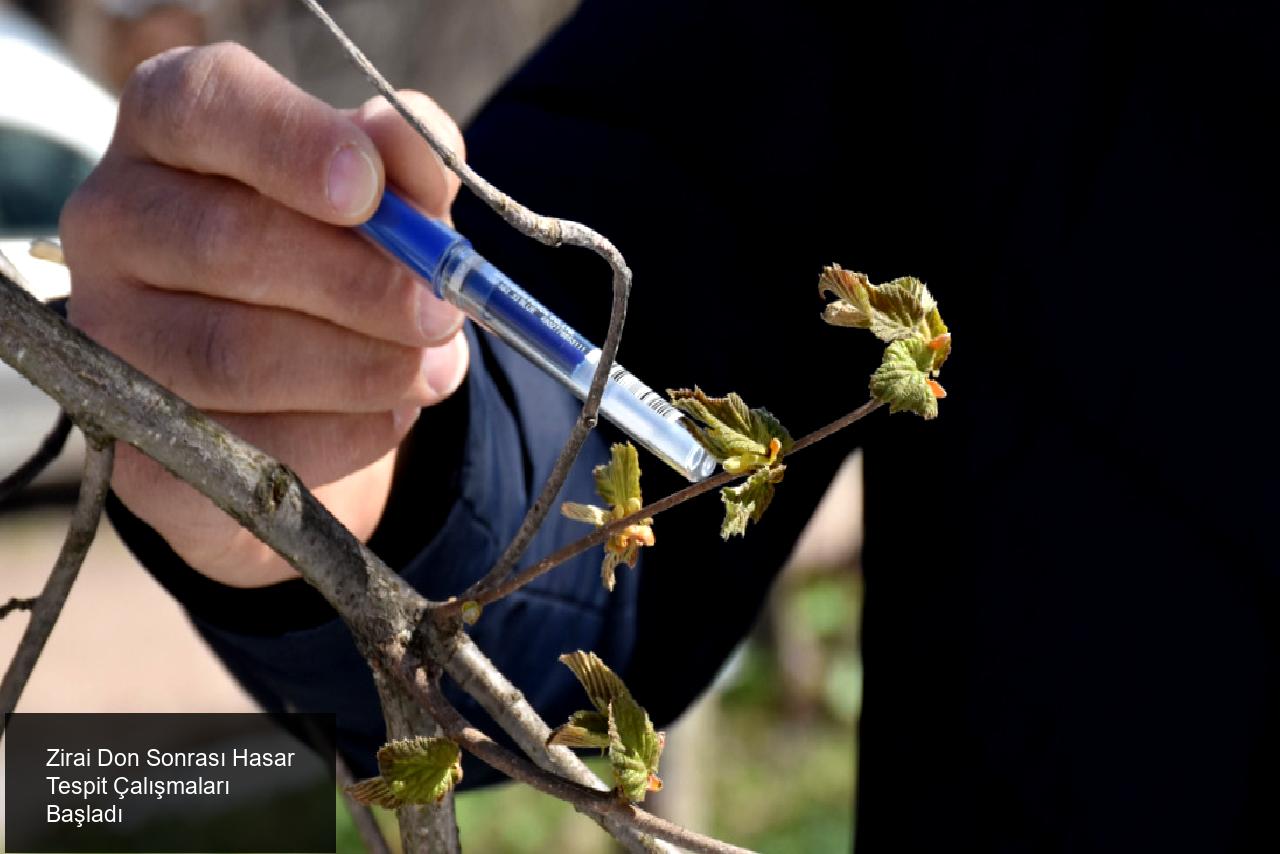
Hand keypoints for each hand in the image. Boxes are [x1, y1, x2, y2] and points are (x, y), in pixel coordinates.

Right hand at [61, 43, 469, 586]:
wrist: (308, 381)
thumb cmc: (343, 252)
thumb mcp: (390, 195)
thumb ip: (406, 158)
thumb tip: (409, 138)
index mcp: (170, 126)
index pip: (200, 105)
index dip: (289, 143)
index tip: (369, 189)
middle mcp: (115, 218)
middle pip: (226, 243)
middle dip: (360, 284)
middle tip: (441, 311)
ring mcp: (108, 333)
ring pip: (233, 353)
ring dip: (361, 367)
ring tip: (434, 368)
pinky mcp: (133, 441)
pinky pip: (244, 444)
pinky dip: (344, 434)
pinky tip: (392, 413)